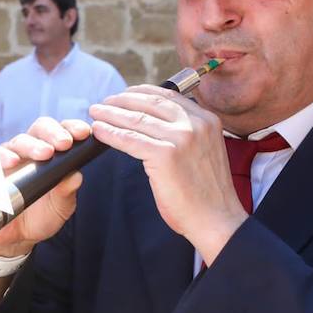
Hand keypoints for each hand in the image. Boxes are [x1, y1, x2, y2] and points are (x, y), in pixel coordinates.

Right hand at [0, 117, 92, 257]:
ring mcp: (9, 158)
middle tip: (64, 143)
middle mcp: (30, 151)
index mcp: (52, 155)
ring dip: (31, 144)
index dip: (72, 128)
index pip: (62, 132)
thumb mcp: (60, 207)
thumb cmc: (40, 217)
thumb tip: (76, 176)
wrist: (15, 238)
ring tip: (44, 153)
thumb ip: (67, 192)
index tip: (83, 133)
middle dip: (54, 133)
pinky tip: (11, 161)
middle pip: (40, 129)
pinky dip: (1, 156)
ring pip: (18, 141)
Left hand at [89, 85, 246, 262]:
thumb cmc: (207, 193)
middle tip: (103, 103)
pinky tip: (98, 131)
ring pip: (136, 119)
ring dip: (111, 114)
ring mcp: (182, 138)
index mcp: (207, 119)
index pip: (168, 96)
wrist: (217, 219)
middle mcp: (196, 124)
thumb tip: (154, 123)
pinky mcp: (166, 155)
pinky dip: (111, 133)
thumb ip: (186, 134)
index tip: (124, 94)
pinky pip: (130, 139)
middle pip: (150, 103)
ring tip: (95, 113)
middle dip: (122, 100)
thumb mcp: (205, 151)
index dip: (141, 92)